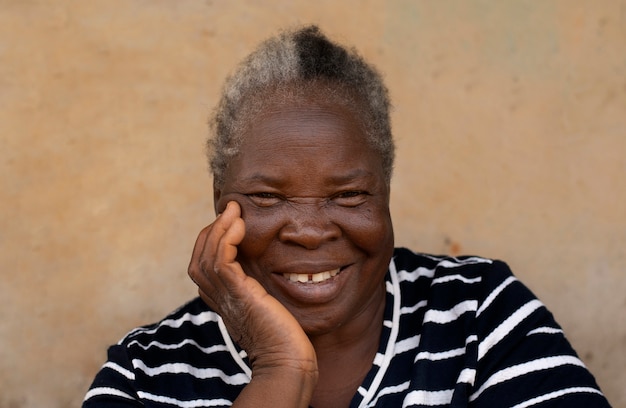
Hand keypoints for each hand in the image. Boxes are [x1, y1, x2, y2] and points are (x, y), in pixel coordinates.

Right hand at [188, 201, 317, 405]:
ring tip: (234, 210)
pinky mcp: (238, 293)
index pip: (203, 263)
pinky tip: (240, 226)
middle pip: (199, 256)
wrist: (287, 359)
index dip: (213, 239)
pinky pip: (221, 259)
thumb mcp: (265, 304)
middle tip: (230, 209)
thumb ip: (257, 287)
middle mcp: (216, 297)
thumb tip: (263, 268)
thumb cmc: (283, 335)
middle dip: (213, 229)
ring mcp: (225, 296)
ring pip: (207, 254)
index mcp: (221, 299)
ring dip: (220, 228)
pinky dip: (226, 238)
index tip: (232, 220)